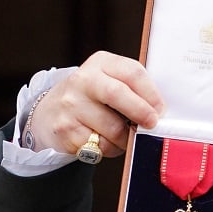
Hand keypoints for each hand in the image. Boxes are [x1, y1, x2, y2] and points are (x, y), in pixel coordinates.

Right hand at [28, 52, 164, 159]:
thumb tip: (161, 111)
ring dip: (126, 138)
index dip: (151, 93)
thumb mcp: (110, 82)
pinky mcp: (65, 129)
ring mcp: (71, 105)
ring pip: (112, 127)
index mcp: (101, 63)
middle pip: (117, 94)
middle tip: (152, 124)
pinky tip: (106, 142)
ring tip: (126, 136)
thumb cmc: (94, 99)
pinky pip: (100, 145)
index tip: (161, 109)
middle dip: (141, 112)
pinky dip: (111, 148)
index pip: (132, 72)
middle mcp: (82, 80)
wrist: (51, 113)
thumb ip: (133, 89)